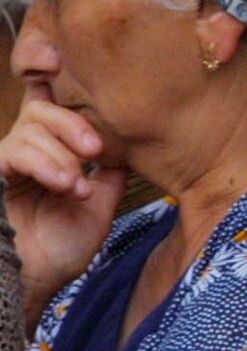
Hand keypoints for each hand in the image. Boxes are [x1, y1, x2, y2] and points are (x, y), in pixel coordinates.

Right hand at [0, 88, 125, 317]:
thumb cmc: (60, 249)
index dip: (59, 83)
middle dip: (73, 123)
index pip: (52, 106)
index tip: (76, 69)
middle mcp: (24, 150)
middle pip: (42, 108)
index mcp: (49, 152)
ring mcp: (5, 161)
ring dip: (63, 155)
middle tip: (97, 150)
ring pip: (31, 129)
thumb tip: (130, 145)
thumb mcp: (98, 207)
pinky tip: (65, 184)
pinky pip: (14, 150)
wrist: (34, 281)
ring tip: (78, 187)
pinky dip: (45, 164)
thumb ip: (109, 174)